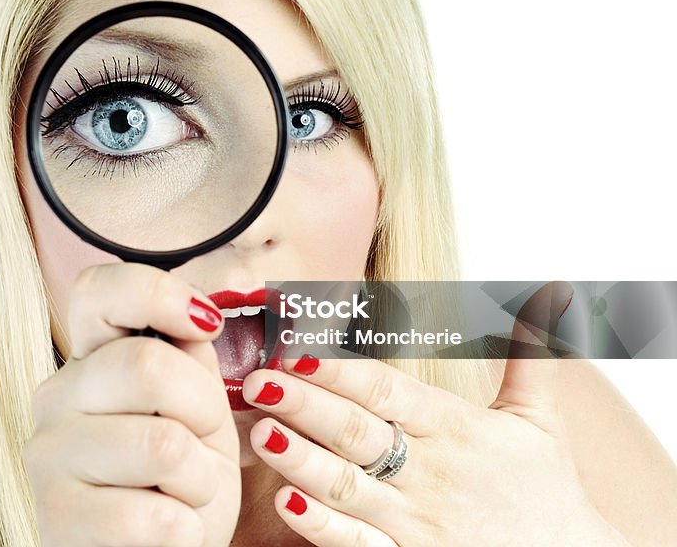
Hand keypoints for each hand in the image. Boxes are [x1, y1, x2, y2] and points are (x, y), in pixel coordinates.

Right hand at [23, 263, 240, 546]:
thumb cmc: (176, 486)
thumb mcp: (198, 413)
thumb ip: (191, 359)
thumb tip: (200, 315)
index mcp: (90, 361)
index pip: (99, 290)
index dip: (158, 293)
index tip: (205, 324)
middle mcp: (56, 397)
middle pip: (148, 366)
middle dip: (205, 412)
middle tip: (199, 447)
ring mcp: (48, 456)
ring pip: (163, 444)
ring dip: (200, 480)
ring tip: (181, 495)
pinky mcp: (58, 520)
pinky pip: (158, 514)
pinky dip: (187, 529)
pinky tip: (165, 533)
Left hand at [242, 281, 629, 546]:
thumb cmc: (545, 490)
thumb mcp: (541, 418)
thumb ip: (532, 354)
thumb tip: (553, 290)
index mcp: (456, 429)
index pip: (390, 392)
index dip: (344, 370)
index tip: (300, 348)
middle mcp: (431, 473)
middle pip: (358, 434)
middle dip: (305, 405)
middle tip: (258, 380)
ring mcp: (416, 522)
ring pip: (347, 488)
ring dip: (300, 460)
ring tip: (260, 433)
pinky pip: (358, 546)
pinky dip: (322, 527)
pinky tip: (287, 503)